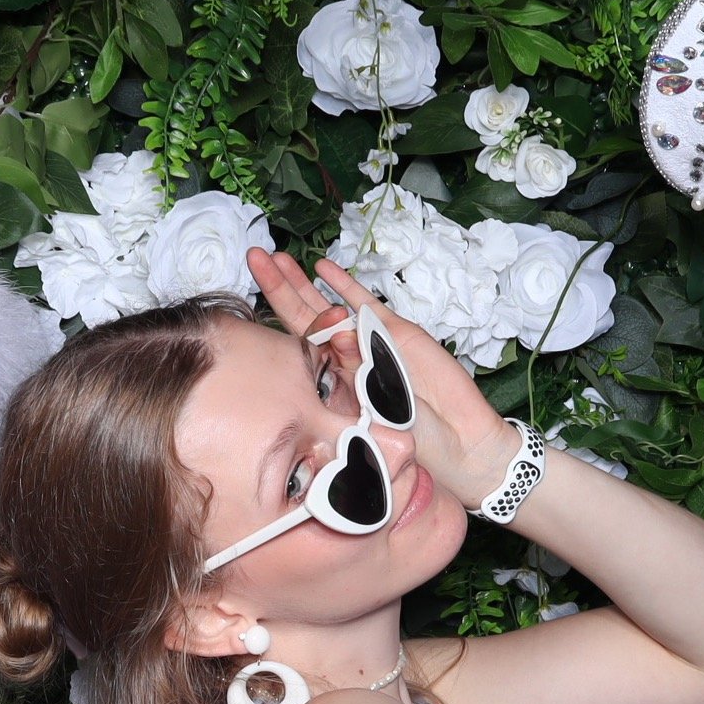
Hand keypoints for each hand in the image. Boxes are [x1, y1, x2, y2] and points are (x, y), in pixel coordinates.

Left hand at [246, 250, 521, 508]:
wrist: (458, 444)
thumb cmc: (414, 446)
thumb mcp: (365, 426)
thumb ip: (343, 397)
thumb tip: (319, 363)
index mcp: (333, 381)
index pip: (296, 345)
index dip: (272, 321)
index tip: (245, 301)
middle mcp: (347, 357)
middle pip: (305, 316)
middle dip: (279, 286)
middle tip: (254, 258)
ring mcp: (370, 341)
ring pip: (329, 304)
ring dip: (303, 281)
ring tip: (276, 257)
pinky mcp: (397, 333)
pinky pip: (365, 304)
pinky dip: (344, 285)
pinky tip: (323, 268)